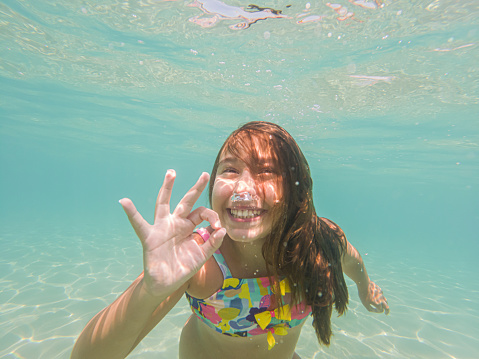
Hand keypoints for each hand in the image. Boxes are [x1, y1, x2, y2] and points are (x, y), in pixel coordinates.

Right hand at [119, 170, 225, 296]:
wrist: (165, 285)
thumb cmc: (182, 268)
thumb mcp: (201, 256)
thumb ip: (212, 244)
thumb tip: (223, 231)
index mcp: (188, 227)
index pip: (202, 213)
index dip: (212, 216)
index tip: (219, 227)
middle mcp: (176, 223)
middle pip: (187, 201)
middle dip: (196, 188)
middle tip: (206, 174)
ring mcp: (162, 227)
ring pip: (164, 203)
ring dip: (167, 188)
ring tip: (171, 173)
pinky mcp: (149, 237)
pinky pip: (138, 224)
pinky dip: (131, 213)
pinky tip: (124, 202)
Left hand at [358, 281, 389, 314]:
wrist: (363, 283)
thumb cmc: (363, 294)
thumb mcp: (365, 303)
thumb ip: (370, 308)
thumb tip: (375, 310)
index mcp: (378, 303)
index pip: (380, 310)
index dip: (377, 311)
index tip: (374, 310)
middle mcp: (381, 299)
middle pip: (387, 307)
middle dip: (387, 311)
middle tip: (386, 313)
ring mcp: (381, 294)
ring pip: (385, 300)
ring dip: (384, 304)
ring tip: (383, 305)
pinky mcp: (380, 289)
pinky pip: (381, 294)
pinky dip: (380, 297)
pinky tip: (377, 296)